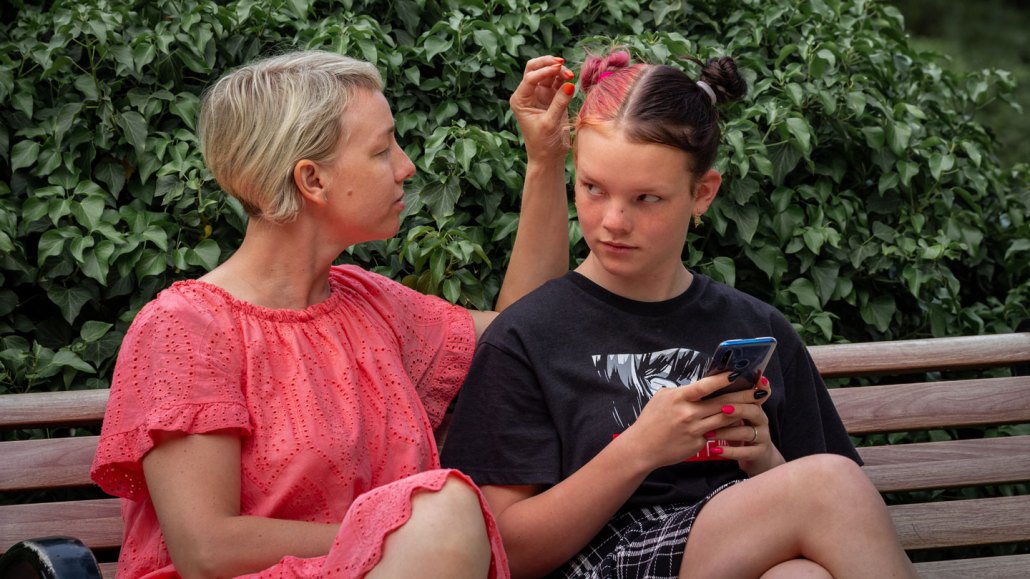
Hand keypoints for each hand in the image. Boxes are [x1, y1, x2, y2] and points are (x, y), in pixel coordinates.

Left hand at [510, 55, 575, 161]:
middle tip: (562, 64)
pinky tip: (571, 79)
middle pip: (534, 68)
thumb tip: (570, 84)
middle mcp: (528, 94)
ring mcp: (540, 95)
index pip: (530, 78)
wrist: (548, 157)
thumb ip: (559, 103)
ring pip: (547, 73)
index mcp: (520, 100)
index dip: (544, 71)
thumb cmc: (544, 144)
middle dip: (548, 64)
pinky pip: (557, 81)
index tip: (559, 69)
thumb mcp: (551, 123)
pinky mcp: (552, 98)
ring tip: (570, 75)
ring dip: (558, 71)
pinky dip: (563, 78)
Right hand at [617, 373, 748, 470]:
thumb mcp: (662, 398)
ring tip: (756, 405)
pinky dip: (728, 427)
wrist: (642, 448)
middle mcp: (689, 414)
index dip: (723, 379)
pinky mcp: (698, 444)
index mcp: (679, 398)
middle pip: (723, 403)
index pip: (704, 386)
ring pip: (724, 419)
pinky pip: (717, 434)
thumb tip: (700, 388)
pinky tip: (739, 422)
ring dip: (741, 412)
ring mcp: (695, 430)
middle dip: (744, 395)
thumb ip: (682, 392)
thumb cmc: (651, 420)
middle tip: (761, 390)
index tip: (738, 373)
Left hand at [703, 376, 784, 475]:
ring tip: (708, 434)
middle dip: (739, 409)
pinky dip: (730, 451)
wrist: (754, 456)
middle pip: (753, 411)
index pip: (759, 393)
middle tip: (723, 409)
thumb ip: (727, 401)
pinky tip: (716, 451)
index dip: (759, 386)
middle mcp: (761, 419)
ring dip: (727, 432)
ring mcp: (762, 437)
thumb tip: (707, 384)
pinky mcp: (759, 453)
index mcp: (754, 406)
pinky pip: (745, 452)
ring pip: (746, 432)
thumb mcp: (736, 414)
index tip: (752, 379)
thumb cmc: (739, 430)